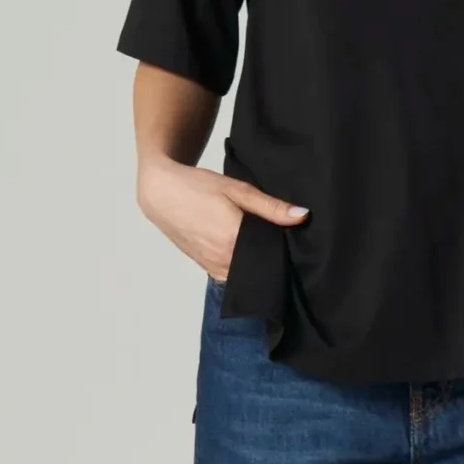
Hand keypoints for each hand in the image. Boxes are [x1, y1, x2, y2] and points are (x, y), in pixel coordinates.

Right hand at [136, 155, 308, 280]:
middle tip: (280, 240)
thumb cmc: (197, 187)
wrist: (161, 193)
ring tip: (260, 244)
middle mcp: (224, 260)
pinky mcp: (206, 269)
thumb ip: (270, 207)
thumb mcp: (238, 190)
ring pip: (246, 274)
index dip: (286, 249)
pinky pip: (231, 275)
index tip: (295, 241)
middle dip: (272, 257)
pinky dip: (240, 267)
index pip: (273, 255)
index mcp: (234, 240)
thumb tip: (302, 215)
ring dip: (255, 264)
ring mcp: (213, 267)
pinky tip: (244, 251)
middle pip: (260, 267)